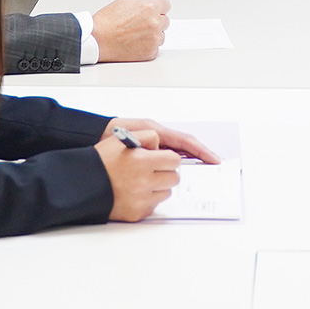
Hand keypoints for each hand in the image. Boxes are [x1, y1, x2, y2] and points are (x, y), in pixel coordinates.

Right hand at [92, 0, 170, 62]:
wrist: (97, 39)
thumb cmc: (107, 21)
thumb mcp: (125, 1)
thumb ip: (143, 2)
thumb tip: (152, 5)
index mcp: (150, 6)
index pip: (166, 6)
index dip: (157, 9)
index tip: (152, 13)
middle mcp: (155, 22)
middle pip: (164, 21)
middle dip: (155, 22)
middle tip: (139, 25)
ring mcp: (154, 38)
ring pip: (160, 36)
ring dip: (152, 35)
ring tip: (134, 35)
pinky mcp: (150, 52)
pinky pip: (155, 48)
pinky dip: (147, 47)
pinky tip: (134, 44)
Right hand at [94, 127, 182, 220]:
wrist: (83, 184)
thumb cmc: (101, 161)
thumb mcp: (122, 138)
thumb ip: (147, 136)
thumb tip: (161, 147)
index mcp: (142, 161)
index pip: (174, 160)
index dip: (168, 157)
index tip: (162, 158)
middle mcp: (143, 182)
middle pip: (174, 178)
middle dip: (166, 172)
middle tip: (154, 169)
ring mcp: (141, 200)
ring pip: (166, 193)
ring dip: (159, 186)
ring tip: (142, 180)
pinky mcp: (137, 213)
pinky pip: (154, 206)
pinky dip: (149, 199)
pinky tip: (136, 192)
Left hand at [105, 118, 220, 163]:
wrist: (96, 134)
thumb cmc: (113, 133)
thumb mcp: (134, 136)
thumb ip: (151, 143)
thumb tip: (166, 155)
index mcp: (157, 132)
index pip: (185, 141)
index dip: (200, 150)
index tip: (213, 159)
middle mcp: (158, 138)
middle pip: (185, 147)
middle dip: (200, 155)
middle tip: (213, 166)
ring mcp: (154, 146)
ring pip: (177, 155)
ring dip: (190, 161)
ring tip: (203, 171)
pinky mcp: (148, 155)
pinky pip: (166, 161)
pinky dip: (174, 167)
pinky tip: (177, 177)